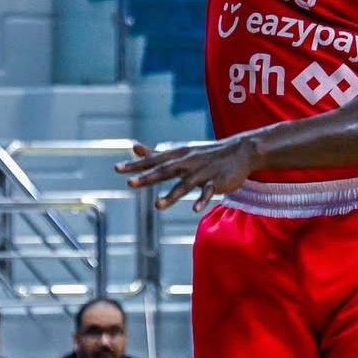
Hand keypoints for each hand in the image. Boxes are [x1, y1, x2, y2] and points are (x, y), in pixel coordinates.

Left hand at [115, 136, 257, 210]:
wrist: (240, 151)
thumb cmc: (206, 154)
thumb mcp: (180, 152)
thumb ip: (156, 154)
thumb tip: (134, 147)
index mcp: (178, 155)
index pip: (154, 160)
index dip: (136, 165)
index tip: (117, 169)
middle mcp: (188, 162)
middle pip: (165, 170)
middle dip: (148, 178)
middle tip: (130, 184)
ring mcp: (202, 172)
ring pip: (184, 185)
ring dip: (171, 196)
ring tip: (156, 207)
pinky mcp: (216, 181)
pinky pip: (207, 192)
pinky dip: (201, 200)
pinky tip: (194, 210)